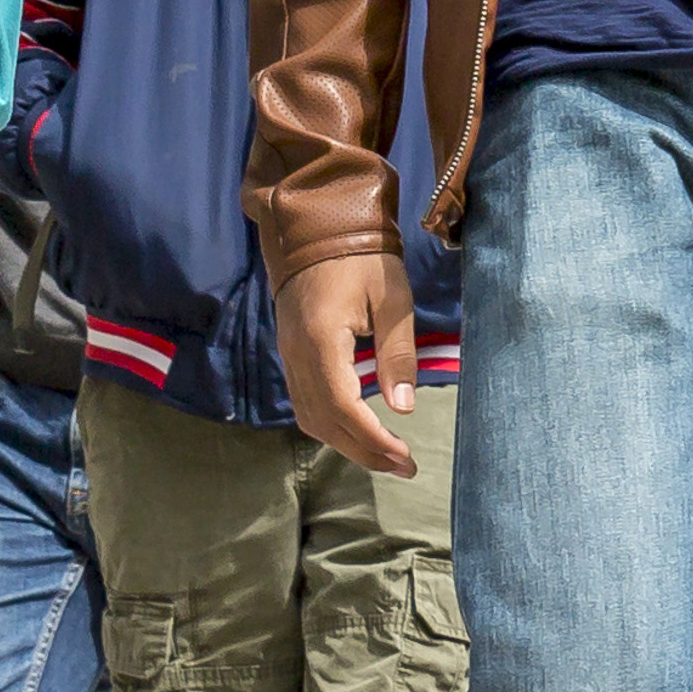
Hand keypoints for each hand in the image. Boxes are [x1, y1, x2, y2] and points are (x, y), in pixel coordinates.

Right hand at [278, 249, 422, 477]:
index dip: (373, 439)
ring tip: (385, 455)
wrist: (317, 225)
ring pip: (309, 416)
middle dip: (363, 451)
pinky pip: (304, 401)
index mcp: (320, 341)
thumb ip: (396, 354)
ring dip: (345, 442)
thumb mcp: (392, 300)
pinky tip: (357, 429)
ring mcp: (288, 354)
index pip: (343, 408)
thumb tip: (402, 408)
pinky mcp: (290, 352)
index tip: (405, 456)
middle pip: (323, 422)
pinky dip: (330, 424)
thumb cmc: (363, 256)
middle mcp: (296, 354)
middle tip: (402, 466)